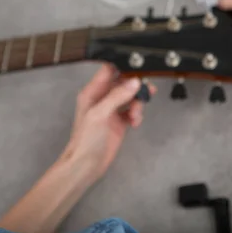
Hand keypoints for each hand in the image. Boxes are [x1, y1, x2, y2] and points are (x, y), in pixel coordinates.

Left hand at [59, 65, 155, 181]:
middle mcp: (102, 99)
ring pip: (130, 97)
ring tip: (136, 114)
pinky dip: (137, 115)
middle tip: (146, 90)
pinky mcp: (119, 122)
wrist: (86, 164)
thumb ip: (117, 96)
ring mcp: (111, 111)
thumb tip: (133, 82)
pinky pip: (132, 111)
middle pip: (122, 84)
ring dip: (137, 103)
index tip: (137, 69)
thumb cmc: (85, 140)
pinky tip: (135, 122)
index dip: (122, 68)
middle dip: (135, 87)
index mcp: (92, 93)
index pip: (108, 71)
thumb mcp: (100, 114)